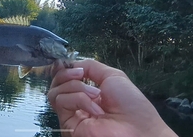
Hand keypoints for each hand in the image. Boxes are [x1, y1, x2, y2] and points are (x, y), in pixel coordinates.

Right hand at [48, 59, 177, 136]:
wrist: (136, 128)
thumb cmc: (130, 104)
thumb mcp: (112, 76)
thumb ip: (90, 67)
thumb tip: (72, 64)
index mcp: (88, 91)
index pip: (65, 77)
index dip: (64, 68)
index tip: (72, 65)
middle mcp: (78, 102)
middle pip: (56, 83)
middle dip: (66, 73)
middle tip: (81, 75)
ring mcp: (72, 113)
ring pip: (56, 92)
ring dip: (76, 87)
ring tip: (96, 95)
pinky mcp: (68, 124)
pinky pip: (62, 102)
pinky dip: (79, 100)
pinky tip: (95, 108)